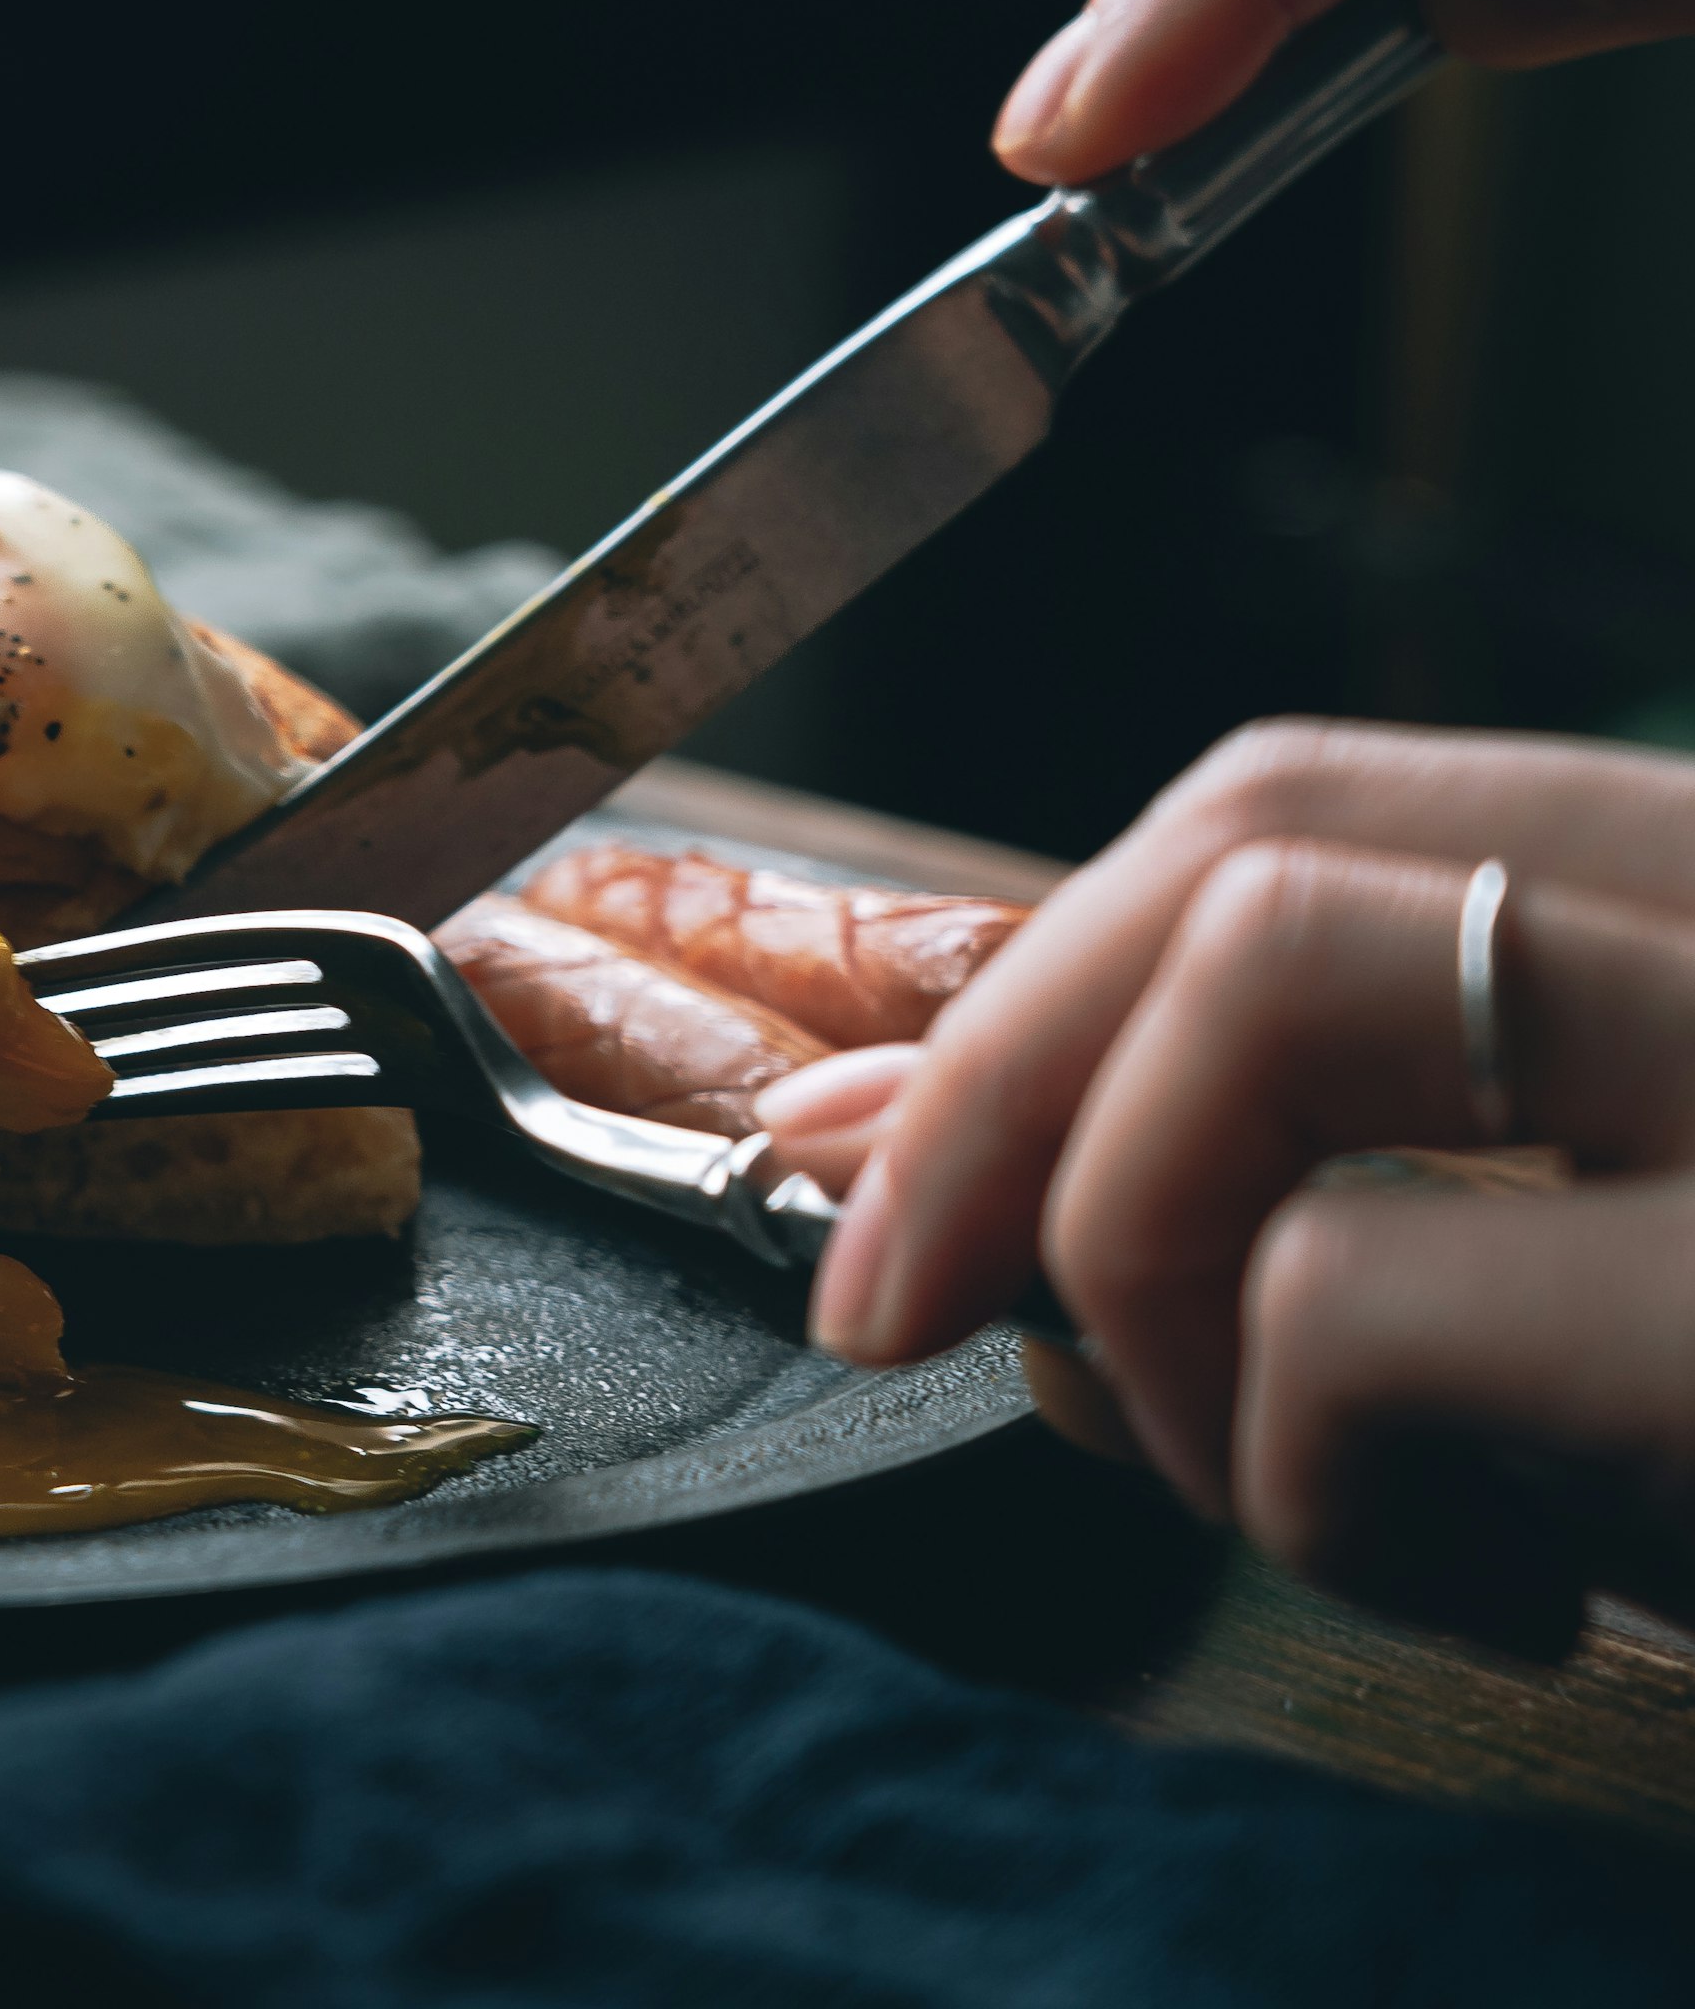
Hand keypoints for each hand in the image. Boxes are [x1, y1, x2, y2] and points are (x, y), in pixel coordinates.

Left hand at [770, 721, 1694, 1627]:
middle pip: (1253, 835)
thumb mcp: (1542, 1328)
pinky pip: (1345, 1296)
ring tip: (1312, 1489)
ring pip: (1268, 982)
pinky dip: (1304, 1483)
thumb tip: (867, 1133)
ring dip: (1157, 1275)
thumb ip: (1248, 1192)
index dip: (1021, 962)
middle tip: (887, 1305)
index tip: (854, 1143)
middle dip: (987, 1075)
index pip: (1297, 801)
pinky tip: (1483, 1596)